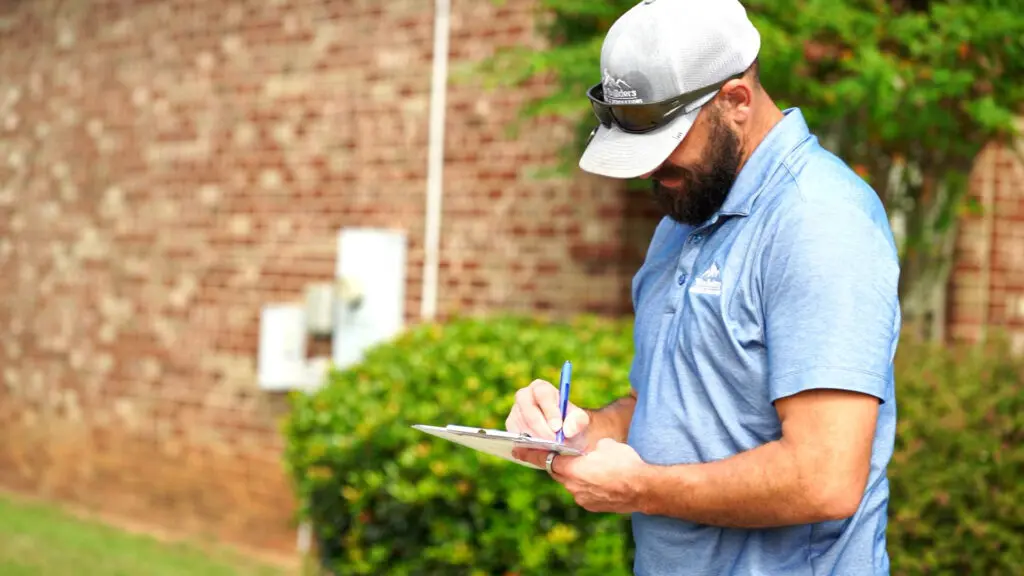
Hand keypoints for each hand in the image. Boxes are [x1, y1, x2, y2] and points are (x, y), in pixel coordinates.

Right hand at [505, 379, 589, 448]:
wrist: (562, 436)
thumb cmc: (570, 424)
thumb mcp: (580, 421)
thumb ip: (578, 421)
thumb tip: (568, 429)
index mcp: (542, 388)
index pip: (542, 393)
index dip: (549, 410)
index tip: (557, 427)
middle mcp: (525, 396)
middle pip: (527, 407)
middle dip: (541, 426)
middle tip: (553, 441)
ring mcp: (515, 411)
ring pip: (521, 423)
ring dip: (536, 438)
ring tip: (550, 447)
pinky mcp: (511, 426)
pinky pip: (515, 435)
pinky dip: (528, 444)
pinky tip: (540, 449)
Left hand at [519, 438, 648, 513]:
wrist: (644, 488)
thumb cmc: (625, 462)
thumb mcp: (605, 445)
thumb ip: (588, 448)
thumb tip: (587, 450)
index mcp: (573, 469)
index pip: (546, 460)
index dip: (531, 454)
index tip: (516, 450)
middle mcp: (573, 487)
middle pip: (558, 472)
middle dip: (559, 463)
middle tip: (560, 454)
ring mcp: (582, 498)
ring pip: (571, 483)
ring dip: (575, 475)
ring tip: (590, 467)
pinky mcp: (591, 506)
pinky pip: (582, 492)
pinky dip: (586, 485)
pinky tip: (599, 479)